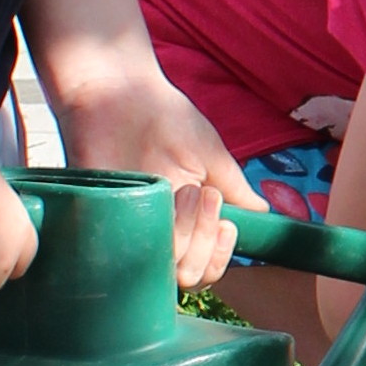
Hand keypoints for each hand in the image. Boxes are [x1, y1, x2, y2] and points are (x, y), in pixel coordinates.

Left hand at [60, 72, 257, 289]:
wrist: (118, 89)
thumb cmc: (164, 117)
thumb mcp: (211, 155)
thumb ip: (237, 189)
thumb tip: (266, 214)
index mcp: (187, 222)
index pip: (206, 267)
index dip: (220, 255)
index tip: (226, 222)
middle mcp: (159, 231)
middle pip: (187, 277)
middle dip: (204, 243)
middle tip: (201, 195)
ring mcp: (130, 225)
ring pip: (161, 270)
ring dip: (182, 234)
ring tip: (181, 189)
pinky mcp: (99, 217)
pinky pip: (119, 253)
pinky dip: (143, 239)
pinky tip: (156, 205)